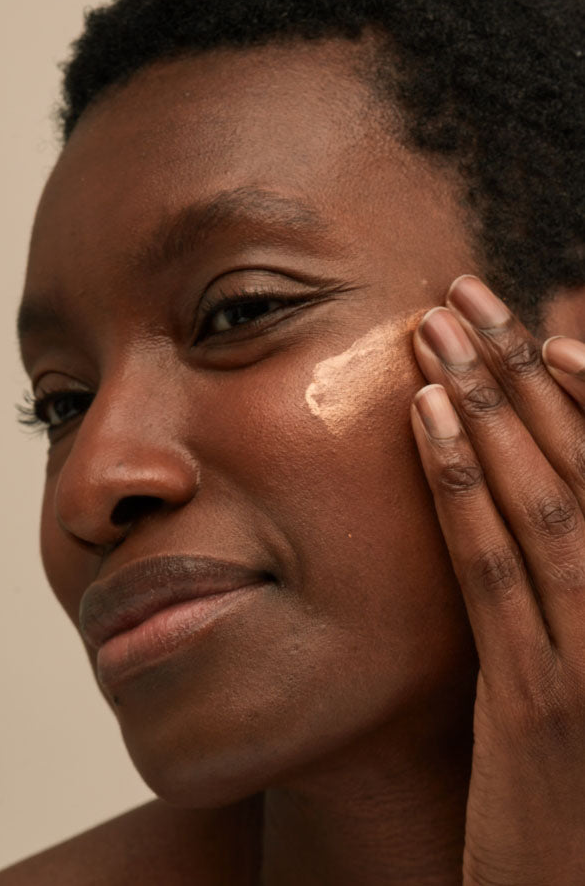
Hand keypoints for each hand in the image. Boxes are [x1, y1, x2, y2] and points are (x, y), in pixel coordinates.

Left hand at [410, 276, 584, 885]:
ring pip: (540, 497)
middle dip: (526, 366)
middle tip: (474, 290)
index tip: (541, 320)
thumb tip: (535, 493)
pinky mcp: (536, 704)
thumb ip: (565, 576)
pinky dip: (459, 484)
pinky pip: (492, 569)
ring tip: (443, 324)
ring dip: (490, 401)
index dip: (584, 388)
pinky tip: (425, 416)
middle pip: (580, 460)